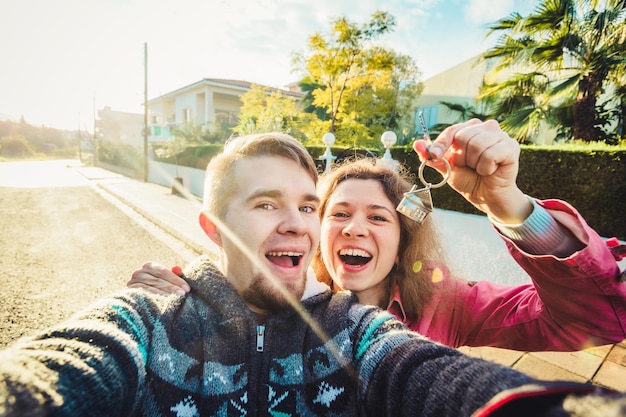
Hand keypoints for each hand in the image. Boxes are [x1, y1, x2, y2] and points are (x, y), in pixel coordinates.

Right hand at [127, 262, 189, 295]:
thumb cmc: (157, 287)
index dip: (175, 280)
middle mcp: (138, 273)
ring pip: (150, 289)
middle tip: (183, 295)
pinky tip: (161, 304)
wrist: (138, 300)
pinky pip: (142, 297)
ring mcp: (132, 284)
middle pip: (157, 280)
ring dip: (163, 295)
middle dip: (171, 288)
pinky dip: (153, 300)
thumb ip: (173, 276)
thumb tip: (179, 270)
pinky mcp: (129, 294)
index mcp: (149, 266)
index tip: (187, 288)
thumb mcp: (165, 280)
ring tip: (174, 300)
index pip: (163, 272)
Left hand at [413, 119, 531, 223]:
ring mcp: (500, 135)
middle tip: (470, 166)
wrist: (486, 196)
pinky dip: (486, 167)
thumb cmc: (468, 179)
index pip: (452, 131)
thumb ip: (432, 156)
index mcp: (469, 129)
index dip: (441, 144)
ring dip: (475, 164)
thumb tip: (416, 144)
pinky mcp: (511, 146)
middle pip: (463, 137)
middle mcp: (486, 127)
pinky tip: (491, 170)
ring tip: (480, 168)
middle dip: (462, 158)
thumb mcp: (447, 168)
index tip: (435, 155)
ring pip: (477, 145)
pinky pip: (491, 154)